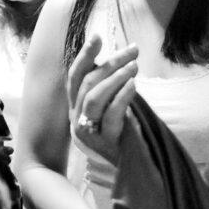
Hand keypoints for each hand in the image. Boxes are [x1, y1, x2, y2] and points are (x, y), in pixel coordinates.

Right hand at [67, 35, 138, 162]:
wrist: (129, 172)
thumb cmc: (122, 134)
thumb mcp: (112, 108)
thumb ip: (109, 87)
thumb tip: (121, 57)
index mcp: (76, 107)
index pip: (75, 76)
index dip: (84, 56)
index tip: (97, 36)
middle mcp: (77, 118)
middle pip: (87, 83)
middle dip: (110, 62)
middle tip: (132, 50)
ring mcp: (88, 132)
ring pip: (94, 98)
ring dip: (114, 77)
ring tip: (133, 65)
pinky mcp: (104, 144)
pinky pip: (112, 116)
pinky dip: (122, 97)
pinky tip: (134, 85)